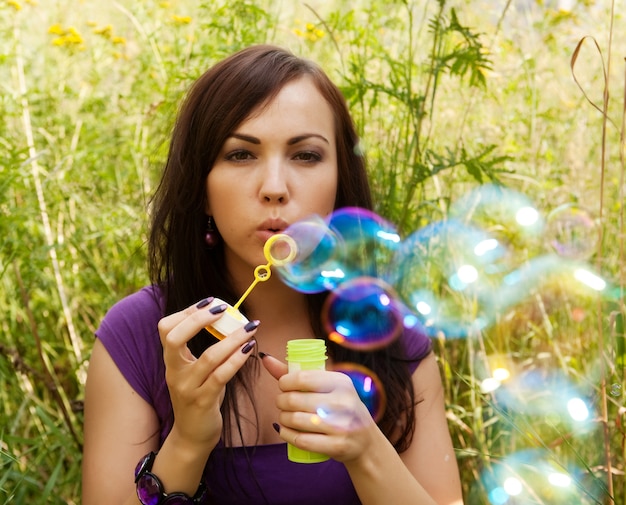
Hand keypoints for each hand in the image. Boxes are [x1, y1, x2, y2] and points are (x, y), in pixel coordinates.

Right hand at [158, 299, 258, 451]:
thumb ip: (201, 350)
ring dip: (232, 338)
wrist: (191, 437)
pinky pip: (222, 376)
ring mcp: (187, 388)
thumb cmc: (199, 397)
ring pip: (208, 357)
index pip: (166, 329)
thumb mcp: (194, 371)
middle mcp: (174, 373)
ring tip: (250, 327)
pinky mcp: (203, 402)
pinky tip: (249, 348)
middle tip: (223, 309)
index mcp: (171, 362)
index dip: (186, 312)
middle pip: (174, 338)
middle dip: (198, 319)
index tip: (210, 302)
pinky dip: (237, 359)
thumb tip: (224, 321)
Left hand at [262, 355, 377, 462]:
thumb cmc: (339, 408)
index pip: (302, 378)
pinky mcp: (337, 446)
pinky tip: (284, 430)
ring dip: (282, 418)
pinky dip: (287, 435)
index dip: (285, 382)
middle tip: (281, 403)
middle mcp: (343, 402)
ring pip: (296, 420)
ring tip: (283, 416)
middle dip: (281, 401)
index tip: (283, 386)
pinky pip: (301, 440)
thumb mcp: (327, 387)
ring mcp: (342, 426)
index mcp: (342, 382)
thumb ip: (297, 374)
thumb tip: (265, 358)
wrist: (365, 440)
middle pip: (295, 400)